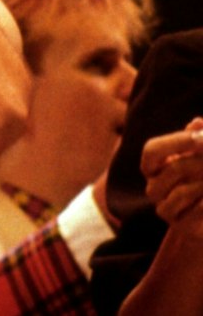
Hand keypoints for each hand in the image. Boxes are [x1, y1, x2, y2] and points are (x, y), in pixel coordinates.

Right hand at [143, 117, 202, 233]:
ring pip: (183, 191)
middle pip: (173, 169)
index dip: (175, 142)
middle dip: (201, 162)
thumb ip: (196, 138)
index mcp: (152, 168)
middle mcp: (153, 188)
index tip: (199, 137)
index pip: (152, 151)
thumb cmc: (202, 178)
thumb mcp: (198, 156)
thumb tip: (198, 122)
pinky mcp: (180, 226)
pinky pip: (197, 209)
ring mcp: (164, 208)